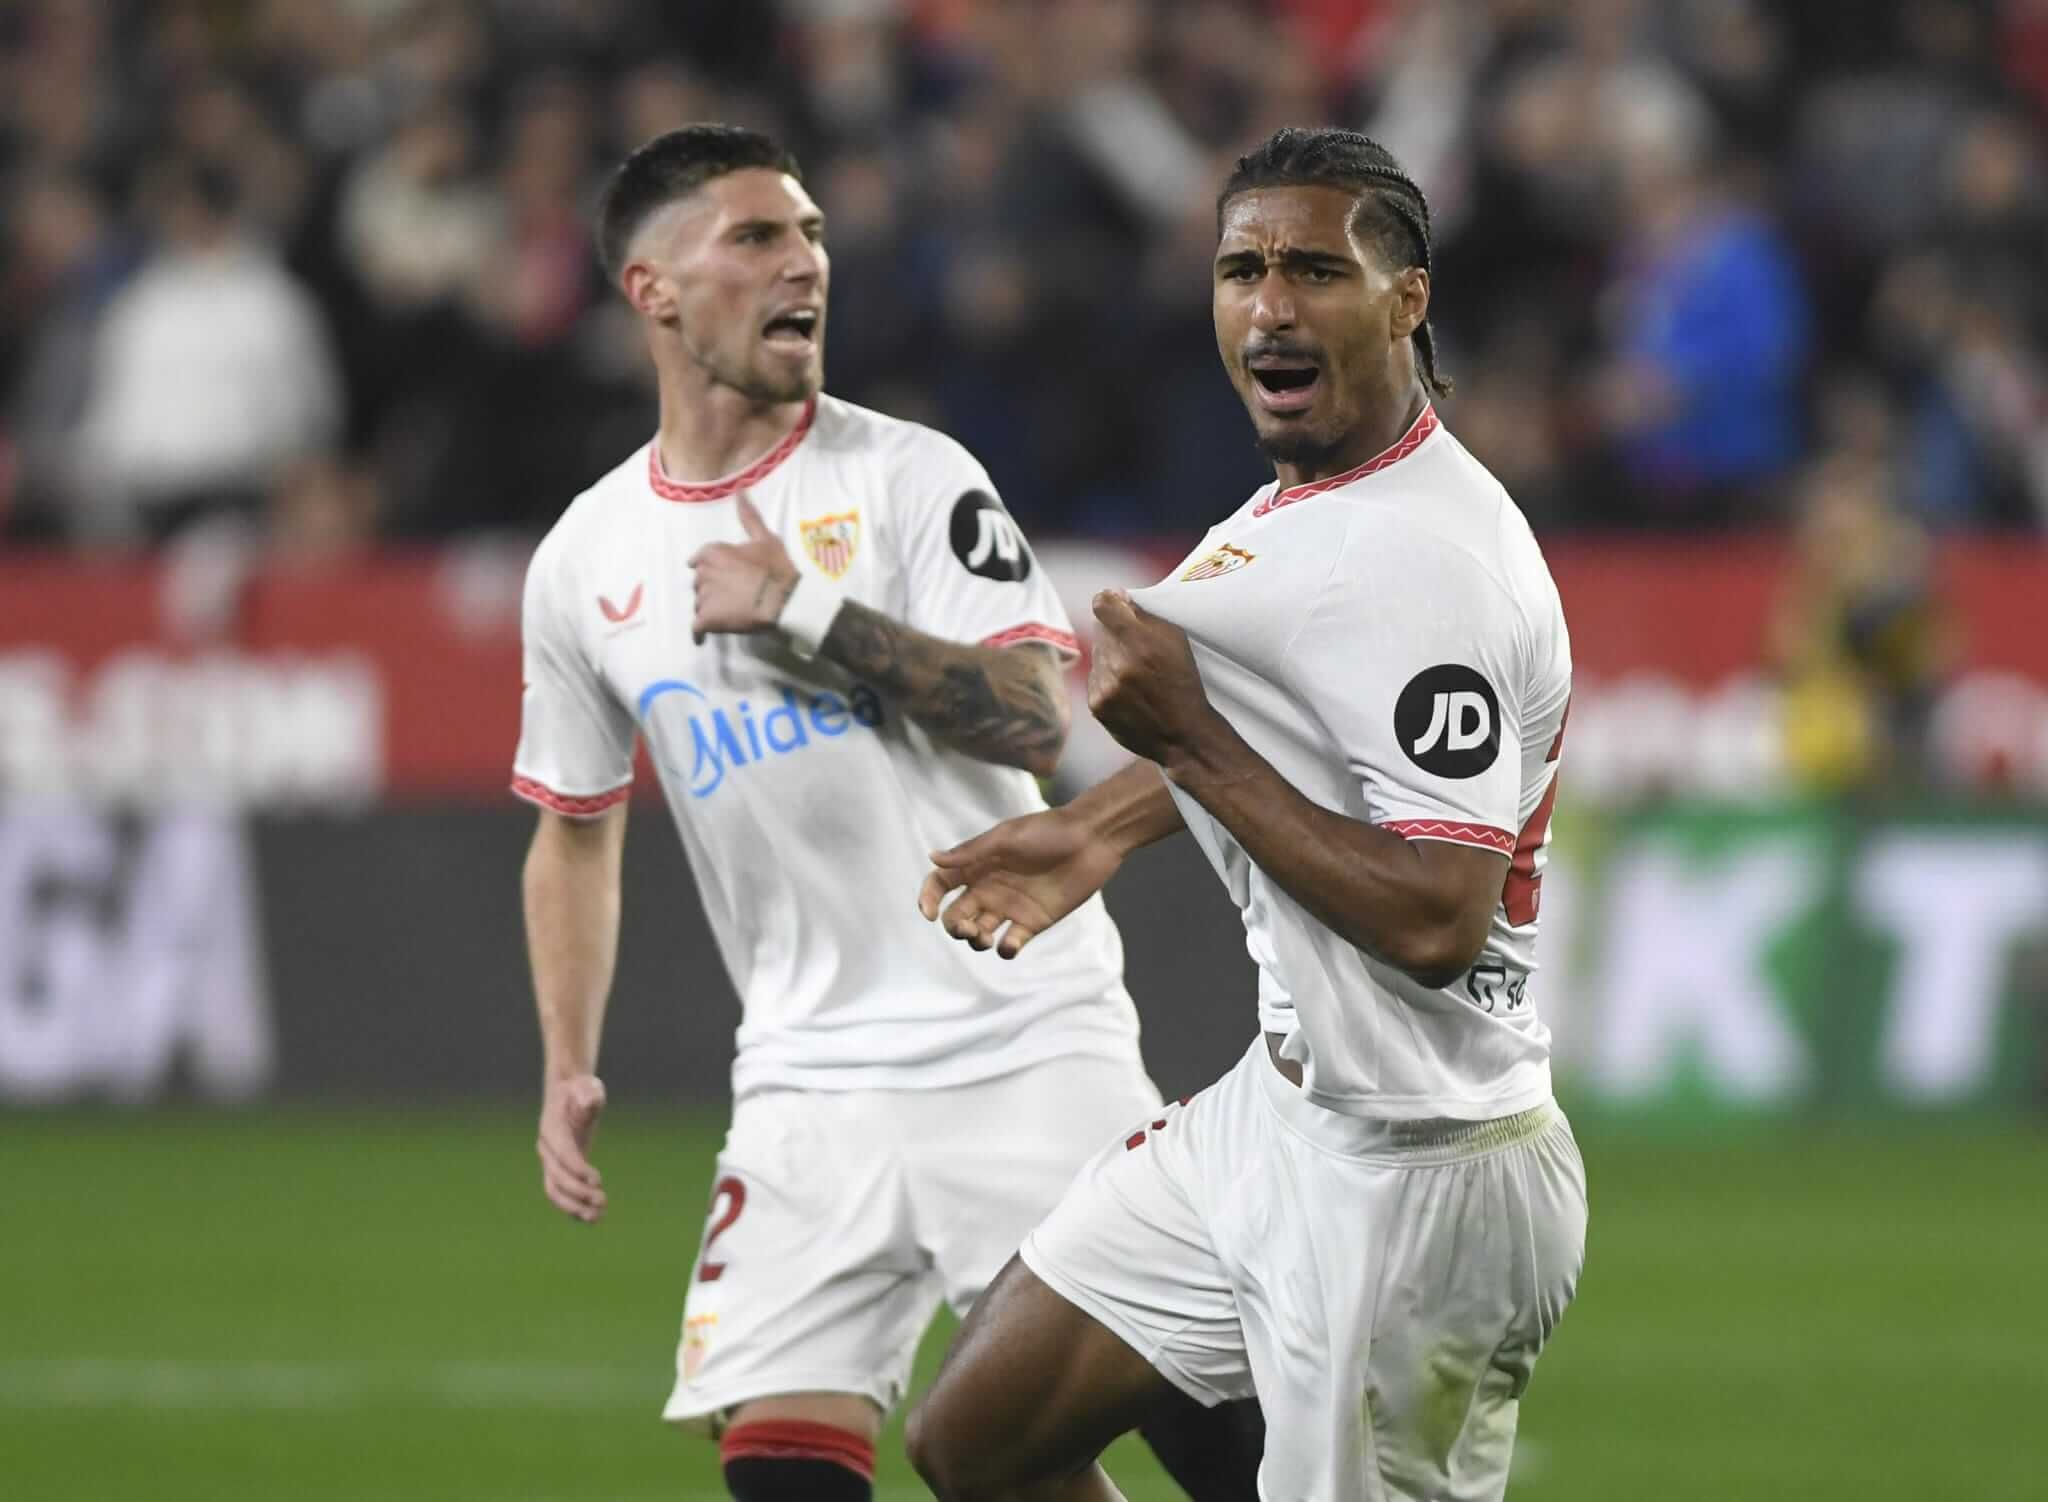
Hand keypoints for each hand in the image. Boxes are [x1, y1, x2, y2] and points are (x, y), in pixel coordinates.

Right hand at [537, 1073, 607, 1223]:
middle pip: (556, 1177)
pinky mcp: (560, 1169)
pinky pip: (561, 1193)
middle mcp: (547, 1149)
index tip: (598, 1180)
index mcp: (552, 1129)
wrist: (567, 1093)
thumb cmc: (581, 1090)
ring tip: (597, 1217)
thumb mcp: (587, 1087)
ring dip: (574, 1207)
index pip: (563, 1155)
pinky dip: (573, 1208)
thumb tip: (590, 1102)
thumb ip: (589, 1096)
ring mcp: (551, 1161)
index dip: (578, 1170)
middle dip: (578, 1192)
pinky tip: (592, 1218)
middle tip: (603, 1200)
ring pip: (555, 1190)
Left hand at [689, 492, 799, 643]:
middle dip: (711, 590)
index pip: (699, 560)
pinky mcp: (706, 620)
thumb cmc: (777, 569)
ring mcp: (703, 597)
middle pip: (699, 584)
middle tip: (732, 597)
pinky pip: (696, 628)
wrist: (784, 601)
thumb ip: (749, 517)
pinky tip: (703, 637)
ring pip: (699, 604)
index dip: (711, 569)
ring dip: (709, 609)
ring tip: (728, 614)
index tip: (724, 577)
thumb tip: (739, 490)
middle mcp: (704, 573)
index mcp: (713, 552)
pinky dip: (699, 633)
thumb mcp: (766, 538)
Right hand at [918, 807, 1122, 958]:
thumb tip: (932, 858)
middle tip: (968, 928)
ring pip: (980, 934)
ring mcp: (1010, 907)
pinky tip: (1010, 944)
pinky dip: (1005, 950)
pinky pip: (1010, 944)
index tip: (929, 913)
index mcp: (978, 865)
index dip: (929, 898)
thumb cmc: (1048, 831)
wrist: (1091, 839)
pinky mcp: (1033, 922)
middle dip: (955, 927)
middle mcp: (989, 888)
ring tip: (986, 938)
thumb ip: (971, 852)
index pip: (941, 885)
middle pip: (958, 916)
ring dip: (975, 941)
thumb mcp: (1006, 837)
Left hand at [1087, 590, 1222, 768]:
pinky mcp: (1096, 704)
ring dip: (1111, 656)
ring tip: (1135, 673)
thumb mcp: (1176, 640)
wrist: (1183, 734)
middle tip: (1135, 645)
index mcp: (1141, 642)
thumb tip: (1116, 597)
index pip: (1102, 605)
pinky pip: (1094, 678)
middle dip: (1114, 632)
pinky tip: (1128, 690)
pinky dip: (1107, 679)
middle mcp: (1119, 663)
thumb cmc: (1183, 683)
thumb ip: (1145, 616)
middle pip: (1100, 630)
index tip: (1114, 605)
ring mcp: (1105, 686)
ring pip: (1097, 654)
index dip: (1108, 601)